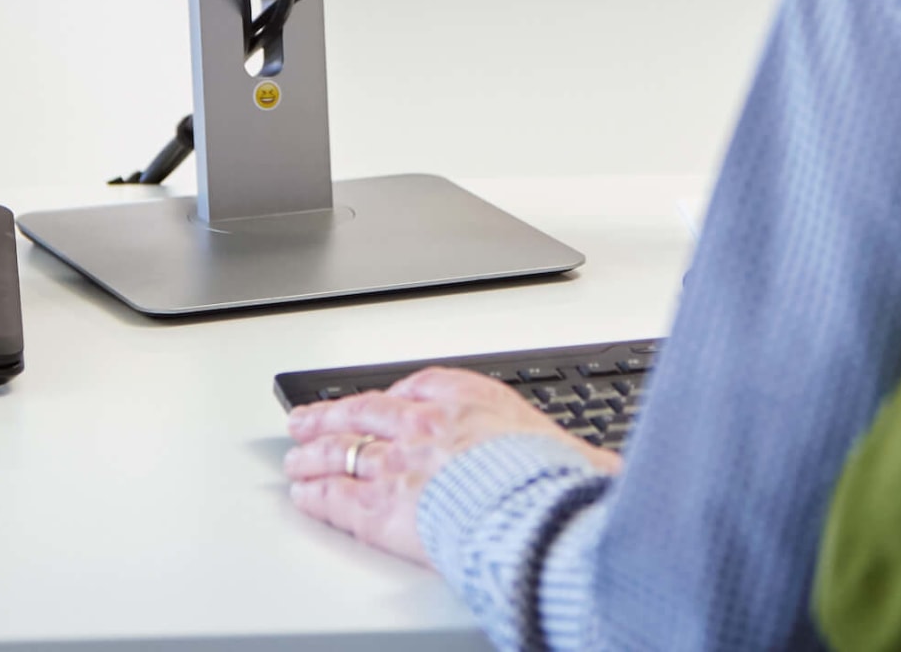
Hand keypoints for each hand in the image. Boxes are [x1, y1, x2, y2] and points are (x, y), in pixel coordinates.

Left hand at [284, 367, 621, 564]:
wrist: (534, 515)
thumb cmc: (556, 485)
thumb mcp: (572, 452)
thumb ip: (568, 455)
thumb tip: (604, 470)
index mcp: (467, 399)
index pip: (417, 386)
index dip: (391, 396)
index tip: (381, 401)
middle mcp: (424, 423)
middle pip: (365, 412)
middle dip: (333, 416)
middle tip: (309, 419)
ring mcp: (397, 463)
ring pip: (342, 448)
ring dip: (314, 452)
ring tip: (295, 455)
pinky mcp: (380, 507)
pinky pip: (337, 496)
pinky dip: (316, 493)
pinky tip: (303, 494)